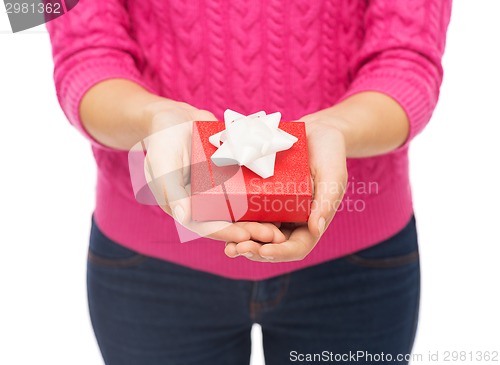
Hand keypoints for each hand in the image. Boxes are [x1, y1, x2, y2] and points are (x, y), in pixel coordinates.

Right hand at [142, 100, 284, 243]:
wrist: (176, 117)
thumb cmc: (162, 140)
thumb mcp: (162, 162)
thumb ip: (171, 190)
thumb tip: (184, 218)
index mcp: (184, 207)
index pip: (206, 226)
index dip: (227, 233)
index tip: (247, 237)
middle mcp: (203, 203)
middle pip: (229, 222)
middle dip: (251, 230)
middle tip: (275, 235)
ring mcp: (218, 191)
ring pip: (242, 209)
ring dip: (260, 218)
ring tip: (282, 223)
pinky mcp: (230, 177)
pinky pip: (247, 188)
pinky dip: (263, 195)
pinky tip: (284, 198)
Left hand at [225, 116, 346, 261]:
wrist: (316, 132)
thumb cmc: (330, 154)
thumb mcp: (333, 176)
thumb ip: (325, 202)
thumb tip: (316, 230)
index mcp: (310, 222)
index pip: (296, 247)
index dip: (280, 252)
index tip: (264, 251)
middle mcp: (290, 220)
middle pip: (271, 245)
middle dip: (254, 250)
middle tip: (236, 249)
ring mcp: (274, 209)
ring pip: (256, 233)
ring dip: (241, 241)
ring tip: (227, 245)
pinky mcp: (260, 196)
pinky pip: (247, 211)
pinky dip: (236, 221)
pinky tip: (221, 222)